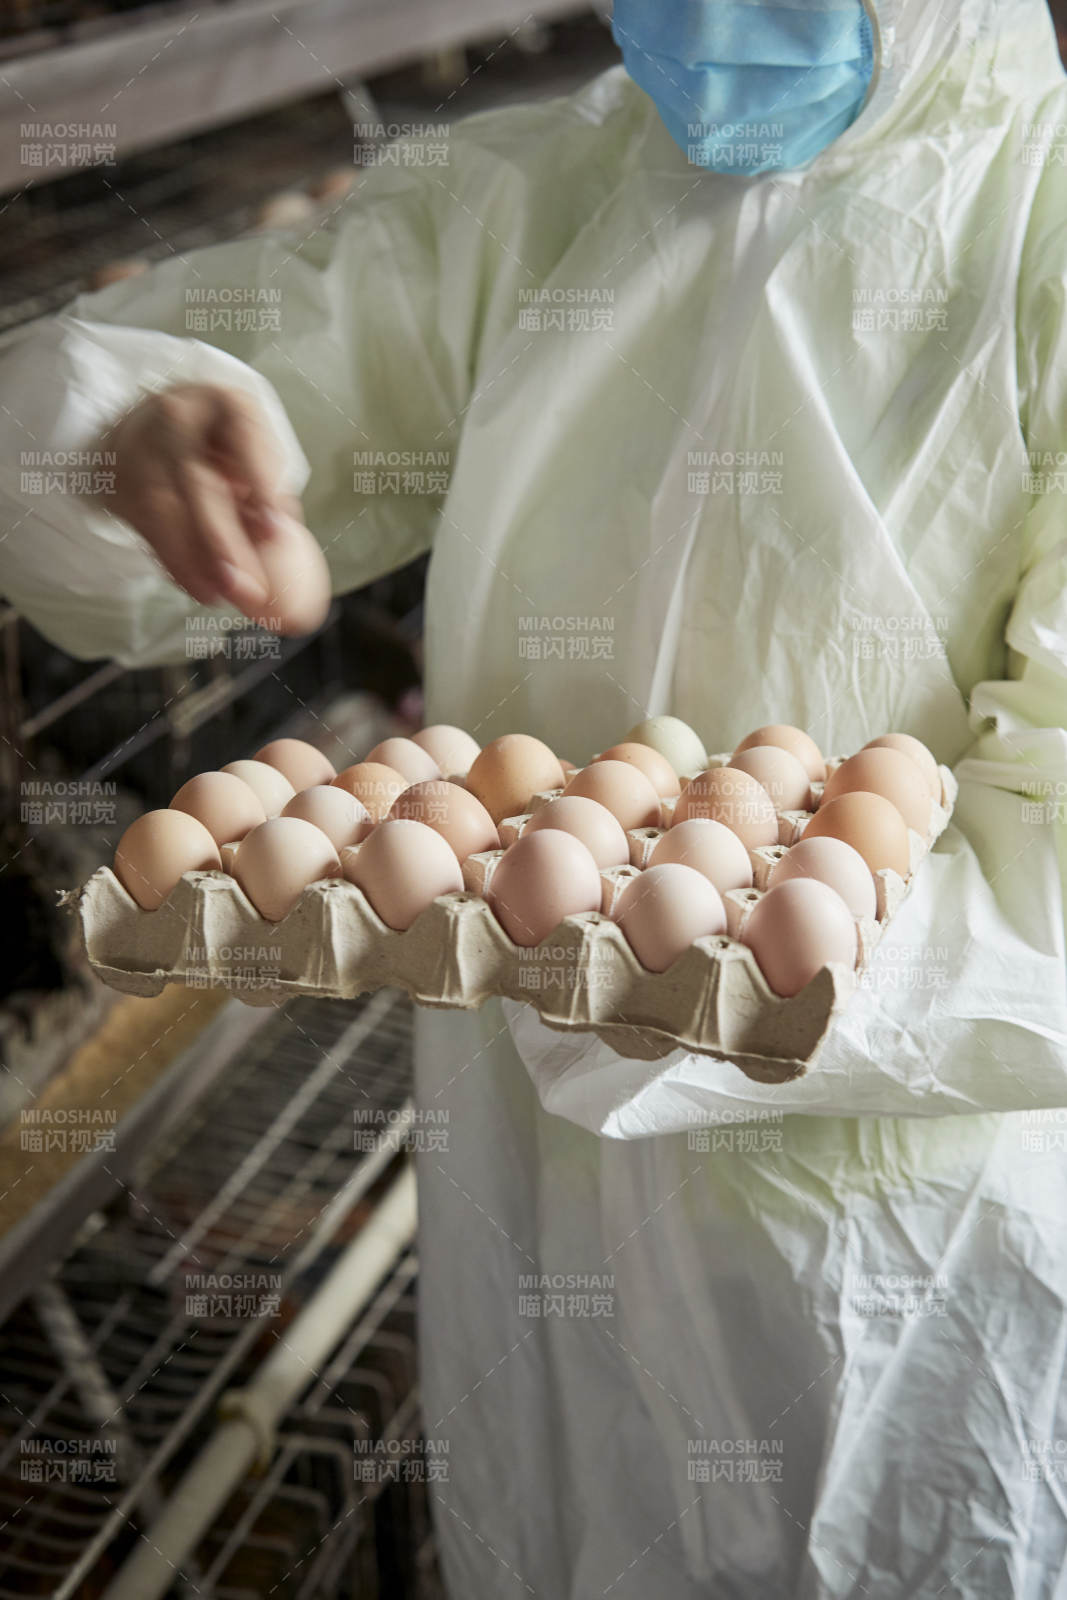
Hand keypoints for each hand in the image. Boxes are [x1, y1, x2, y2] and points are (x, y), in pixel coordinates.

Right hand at [99, 384, 304, 615]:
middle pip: (196, 481)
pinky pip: (144, 527)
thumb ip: (269, 494)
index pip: (245, 436)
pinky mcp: (118, 481)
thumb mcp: (252, 452)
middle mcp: (177, 418)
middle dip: (222, 541)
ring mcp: (139, 447)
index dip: (261, 481)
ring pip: (160, 509)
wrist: (154, 424)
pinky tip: (198, 588)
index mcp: (224, 403)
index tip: (277, 529)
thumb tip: (284, 543)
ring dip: (192, 561)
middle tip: (248, 589)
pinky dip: (172, 563)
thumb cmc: (222, 445)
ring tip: (222, 598)